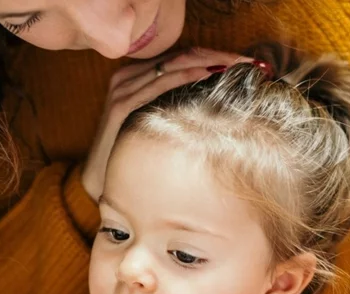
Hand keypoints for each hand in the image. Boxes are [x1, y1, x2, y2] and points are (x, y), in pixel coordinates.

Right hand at [81, 48, 251, 199]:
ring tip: (235, 65)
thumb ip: (176, 107)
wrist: (102, 182)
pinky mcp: (121, 105)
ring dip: (207, 61)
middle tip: (247, 62)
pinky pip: (157, 82)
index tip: (244, 63)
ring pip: (172, 63)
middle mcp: (127, 76)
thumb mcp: (157, 124)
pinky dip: (183, 75)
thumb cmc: (132, 155)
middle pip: (180, 55)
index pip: (181, 56)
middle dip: (217, 55)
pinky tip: (206, 73)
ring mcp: (123, 89)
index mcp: (136, 77)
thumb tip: (216, 104)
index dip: (214, 54)